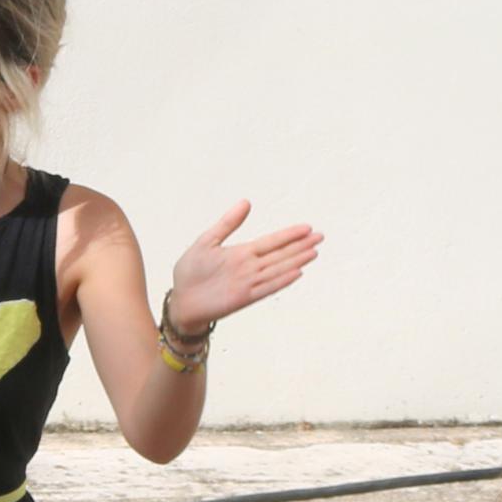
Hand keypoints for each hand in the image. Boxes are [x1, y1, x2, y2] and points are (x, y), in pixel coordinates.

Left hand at [164, 202, 321, 336]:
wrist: (181, 299)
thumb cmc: (191, 272)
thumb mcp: (207, 241)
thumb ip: (228, 223)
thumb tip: (246, 202)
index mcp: (242, 253)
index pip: (272, 241)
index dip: (289, 235)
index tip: (307, 227)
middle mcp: (249, 267)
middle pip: (280, 254)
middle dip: (300, 245)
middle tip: (320, 236)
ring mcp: (248, 282)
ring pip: (278, 269)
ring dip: (296, 260)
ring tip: (314, 251)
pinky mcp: (243, 297)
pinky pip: (266, 287)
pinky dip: (281, 281)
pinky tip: (297, 272)